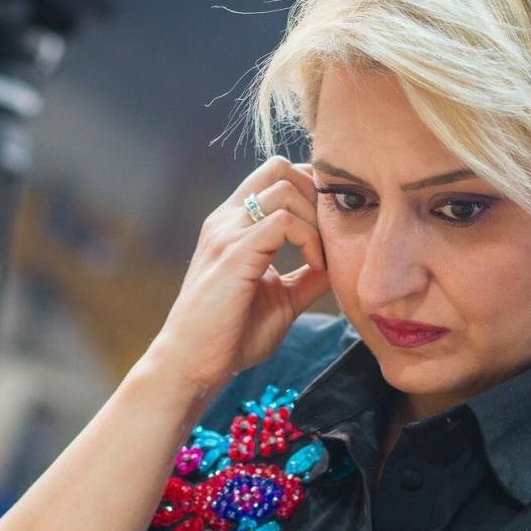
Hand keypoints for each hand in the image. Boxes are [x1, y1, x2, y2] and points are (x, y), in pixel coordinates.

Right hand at [140, 157, 330, 392]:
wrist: (191, 364)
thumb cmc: (230, 336)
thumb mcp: (280, 299)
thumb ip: (306, 277)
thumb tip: (340, 263)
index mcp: (233, 225)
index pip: (275, 176)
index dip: (310, 191)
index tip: (329, 229)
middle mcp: (226, 219)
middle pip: (279, 167)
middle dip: (316, 193)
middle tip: (331, 235)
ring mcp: (227, 233)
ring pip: (284, 187)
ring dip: (315, 217)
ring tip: (323, 255)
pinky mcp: (234, 253)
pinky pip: (283, 221)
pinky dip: (309, 238)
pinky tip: (316, 266)